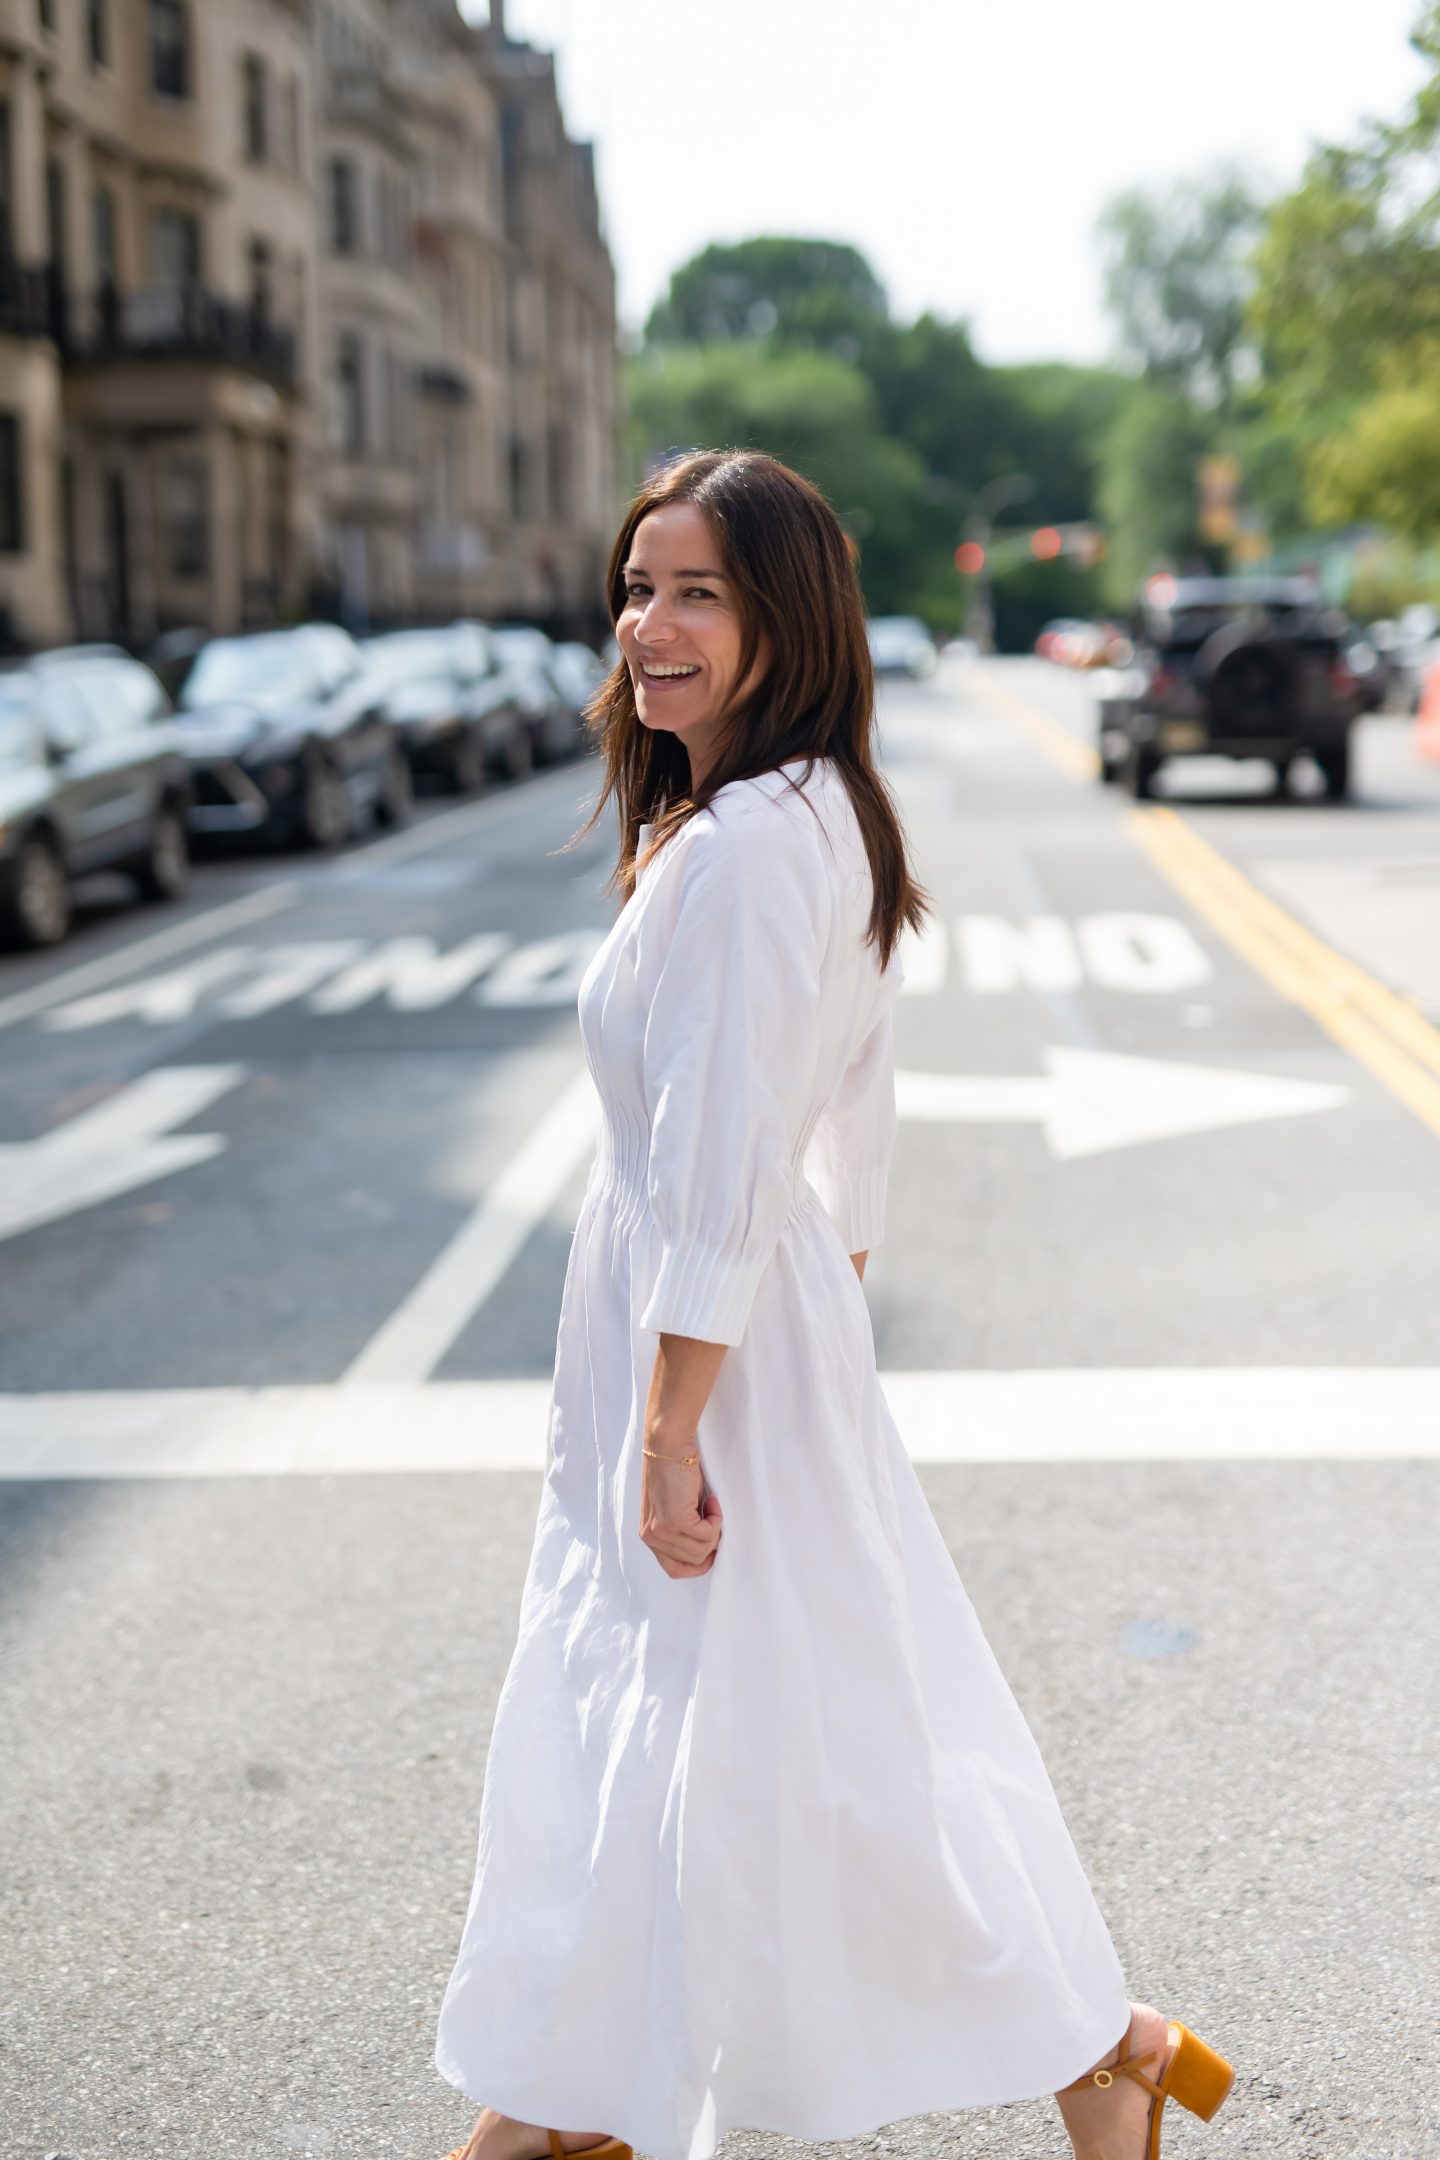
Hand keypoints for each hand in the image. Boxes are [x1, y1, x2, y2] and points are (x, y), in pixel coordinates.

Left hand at [639, 1437, 723, 1578]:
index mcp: (648, 1536)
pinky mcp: (676, 1520)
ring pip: (703, 1550)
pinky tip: (710, 1501)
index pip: (674, 1569)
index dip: (697, 1565)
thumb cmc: (675, 1473)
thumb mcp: (674, 1510)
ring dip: (714, 1528)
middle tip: (712, 1517)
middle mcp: (651, 1537)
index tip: (711, 1549)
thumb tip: (707, 1549)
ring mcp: (662, 1530)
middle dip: (710, 1543)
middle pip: (693, 1561)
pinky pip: (708, 1534)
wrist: (668, 1446)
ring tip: (709, 1505)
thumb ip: (682, 1532)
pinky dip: (716, 1519)